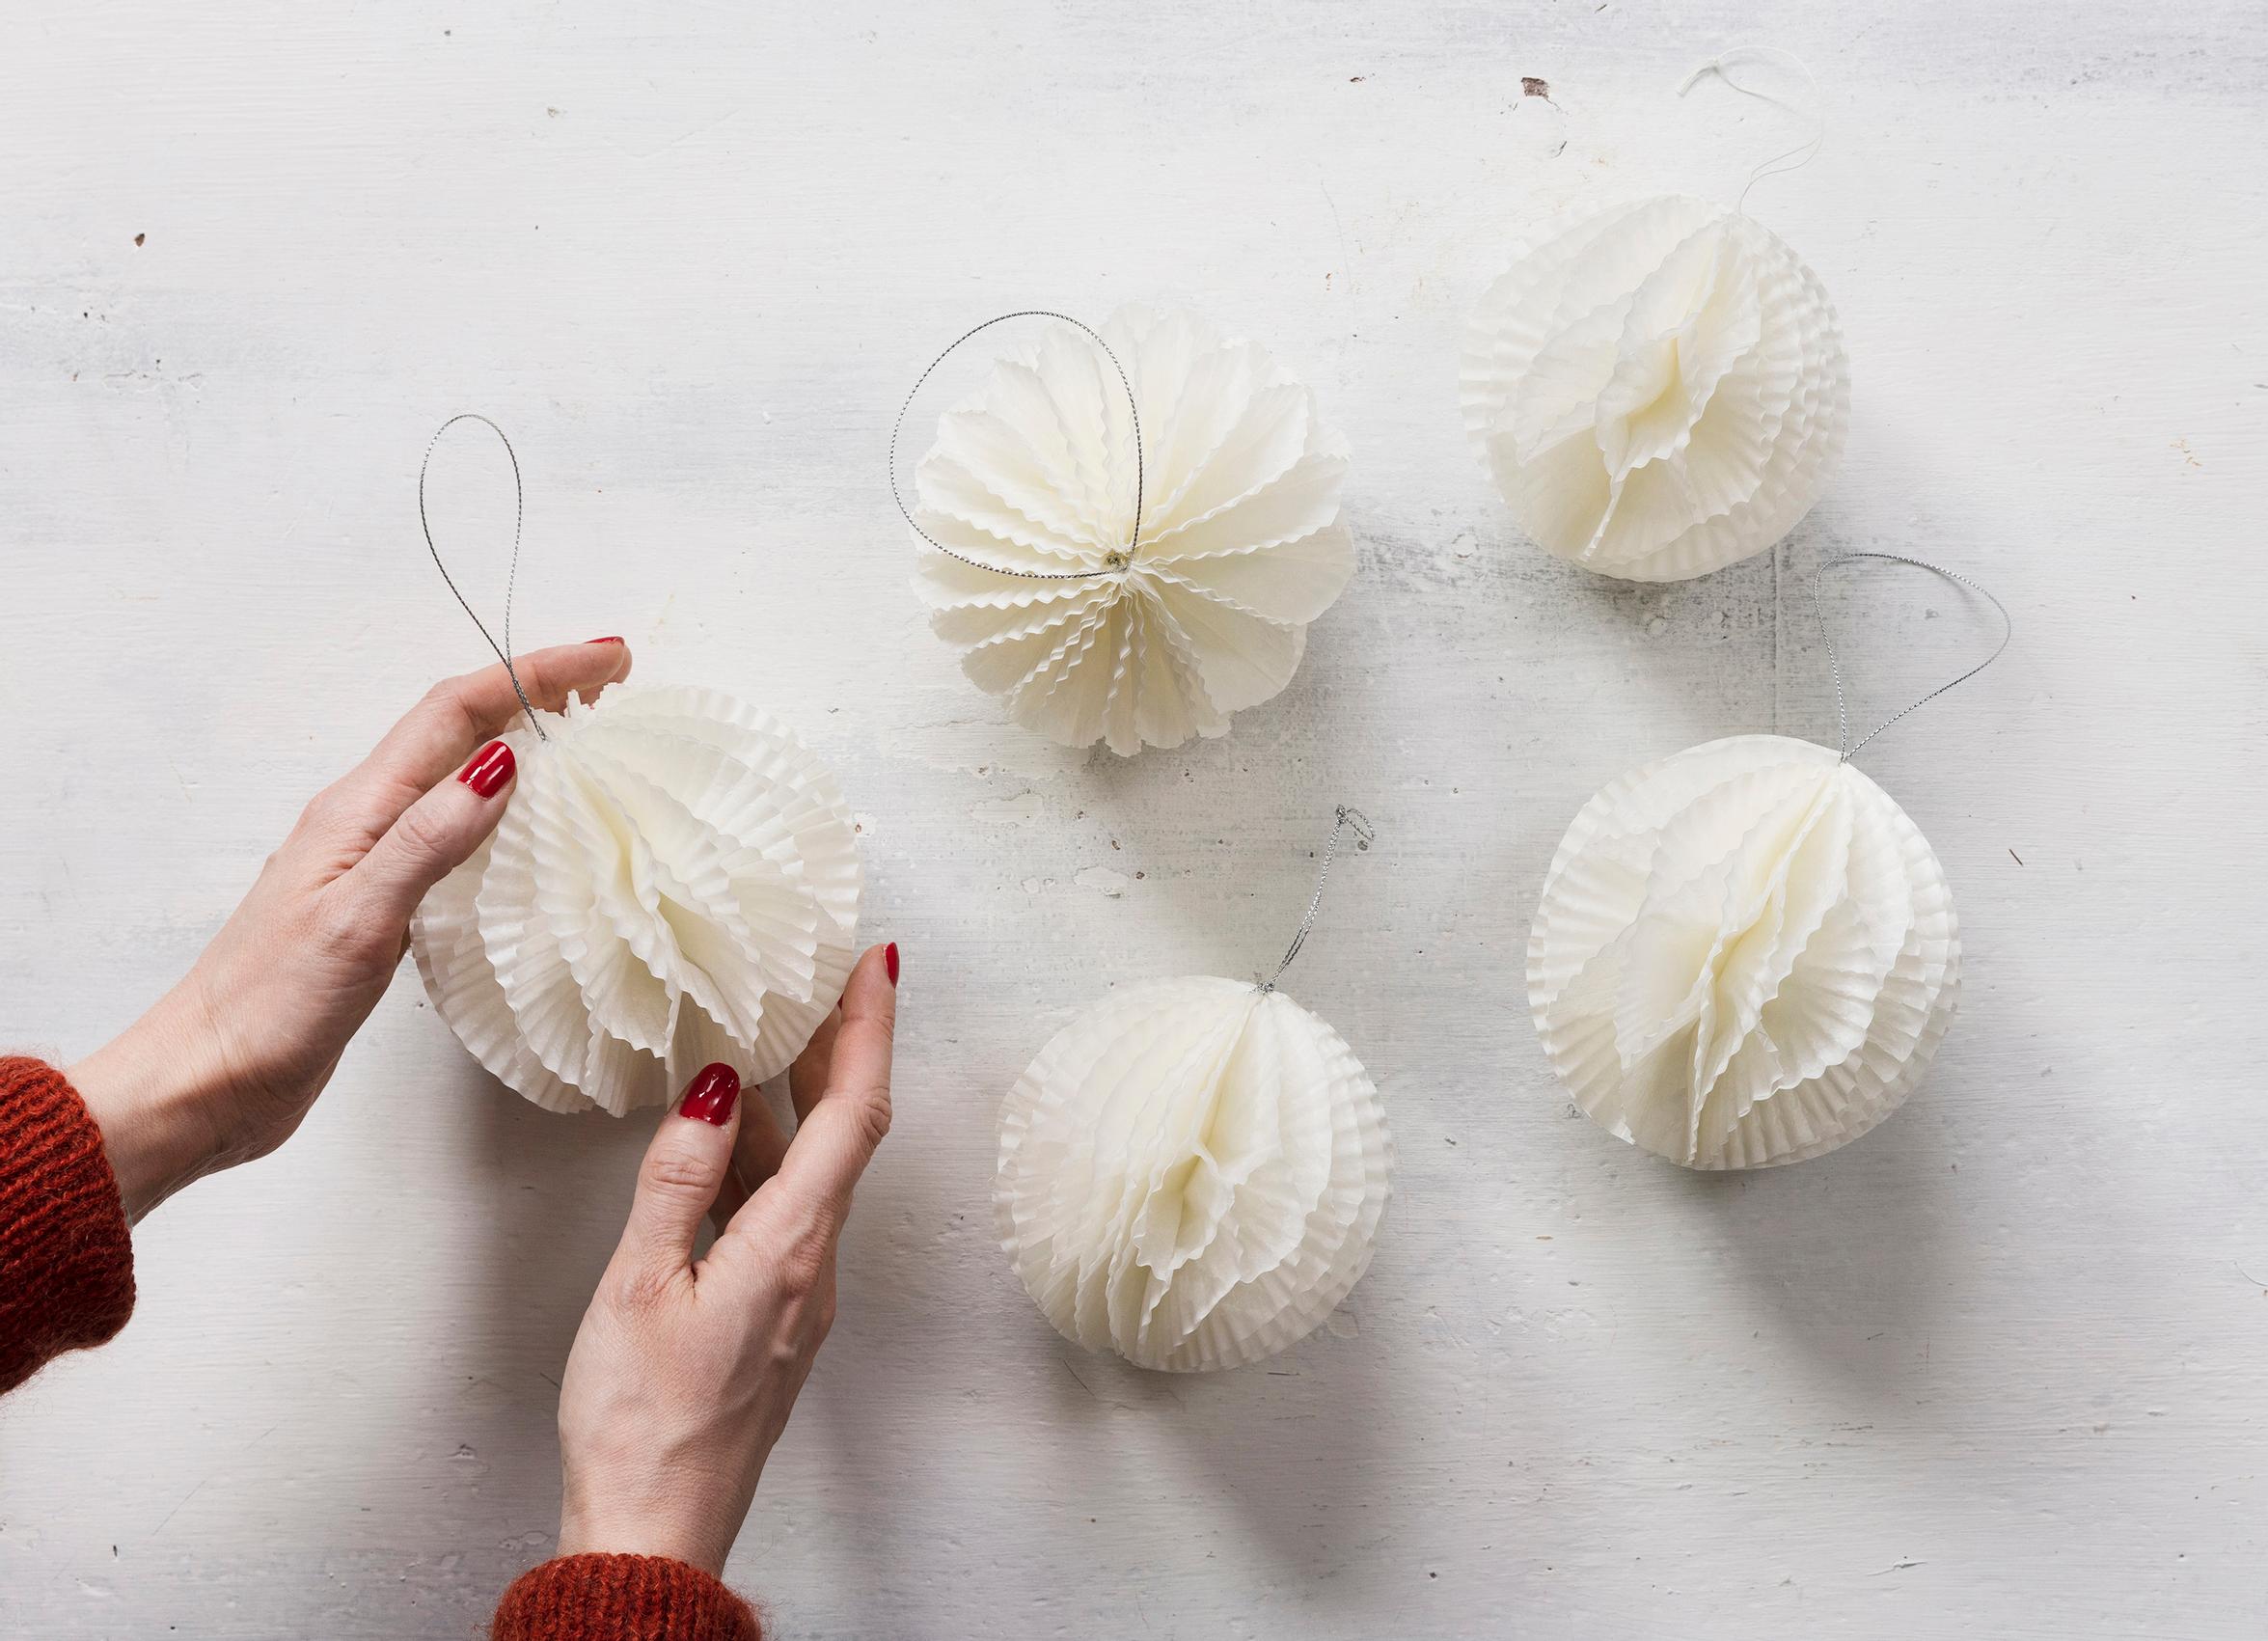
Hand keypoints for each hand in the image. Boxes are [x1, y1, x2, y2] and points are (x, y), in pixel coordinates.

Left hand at [68, 640, 634, 1219]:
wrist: (206, 1078)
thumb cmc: (270, 1008)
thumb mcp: (357, 920)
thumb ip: (427, 841)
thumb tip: (500, 762)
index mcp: (357, 811)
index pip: (457, 713)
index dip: (535, 673)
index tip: (609, 658)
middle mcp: (364, 822)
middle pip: (458, 726)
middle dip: (536, 687)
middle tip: (614, 680)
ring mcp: (370, 860)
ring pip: (456, 772)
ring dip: (522, 736)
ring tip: (586, 730)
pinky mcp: (378, 903)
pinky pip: (451, 827)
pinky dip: (502, 802)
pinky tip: (528, 824)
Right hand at [553, 942, 899, 1575]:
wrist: (652, 1531)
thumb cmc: (640, 1425)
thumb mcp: (641, 1284)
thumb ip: (678, 1179)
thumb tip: (714, 1090)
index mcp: (790, 1248)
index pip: (854, 1115)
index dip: (867, 1032)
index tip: (874, 966)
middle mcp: (812, 1267)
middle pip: (844, 1136)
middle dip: (835, 1051)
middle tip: (816, 980)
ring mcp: (797, 1295)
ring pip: (808, 1175)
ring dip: (791, 1106)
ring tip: (760, 1037)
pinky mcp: (772, 1319)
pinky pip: (781, 1215)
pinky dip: (760, 1162)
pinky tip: (721, 1142)